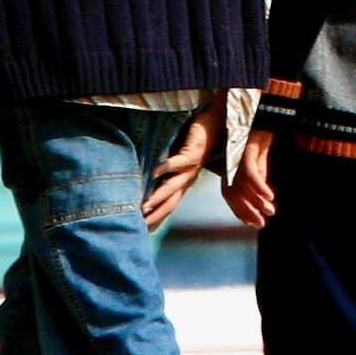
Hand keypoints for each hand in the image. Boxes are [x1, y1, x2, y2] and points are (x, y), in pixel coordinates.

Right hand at [142, 99, 222, 229]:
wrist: (216, 122)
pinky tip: (154, 173)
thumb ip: (161, 172)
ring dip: (159, 197)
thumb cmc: (193, 140)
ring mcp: (191, 167)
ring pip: (173, 186)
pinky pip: (178, 161)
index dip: (157, 220)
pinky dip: (166, 168)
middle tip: (140, 226)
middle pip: (170, 202)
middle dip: (156, 215)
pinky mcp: (193, 152)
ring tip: (145, 206)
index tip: (142, 232)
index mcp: (183, 183)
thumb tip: (142, 180)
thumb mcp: (176, 160)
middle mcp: (187, 179)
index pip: (168, 207)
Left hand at [224, 121, 277, 230]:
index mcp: (230, 163)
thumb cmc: (261, 131)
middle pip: (232, 191)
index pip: (230, 193)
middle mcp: (230, 160)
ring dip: (255, 201)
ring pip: (242, 184)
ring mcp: (237, 153)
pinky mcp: (247, 146)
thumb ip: (259, 174)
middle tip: (260, 224)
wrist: (265, 109)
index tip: (251, 223)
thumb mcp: (260, 156)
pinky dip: (260, 186)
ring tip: (269, 212)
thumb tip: (264, 197)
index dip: (239, 210)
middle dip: (246, 211)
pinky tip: (270, 196)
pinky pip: (251, 170)